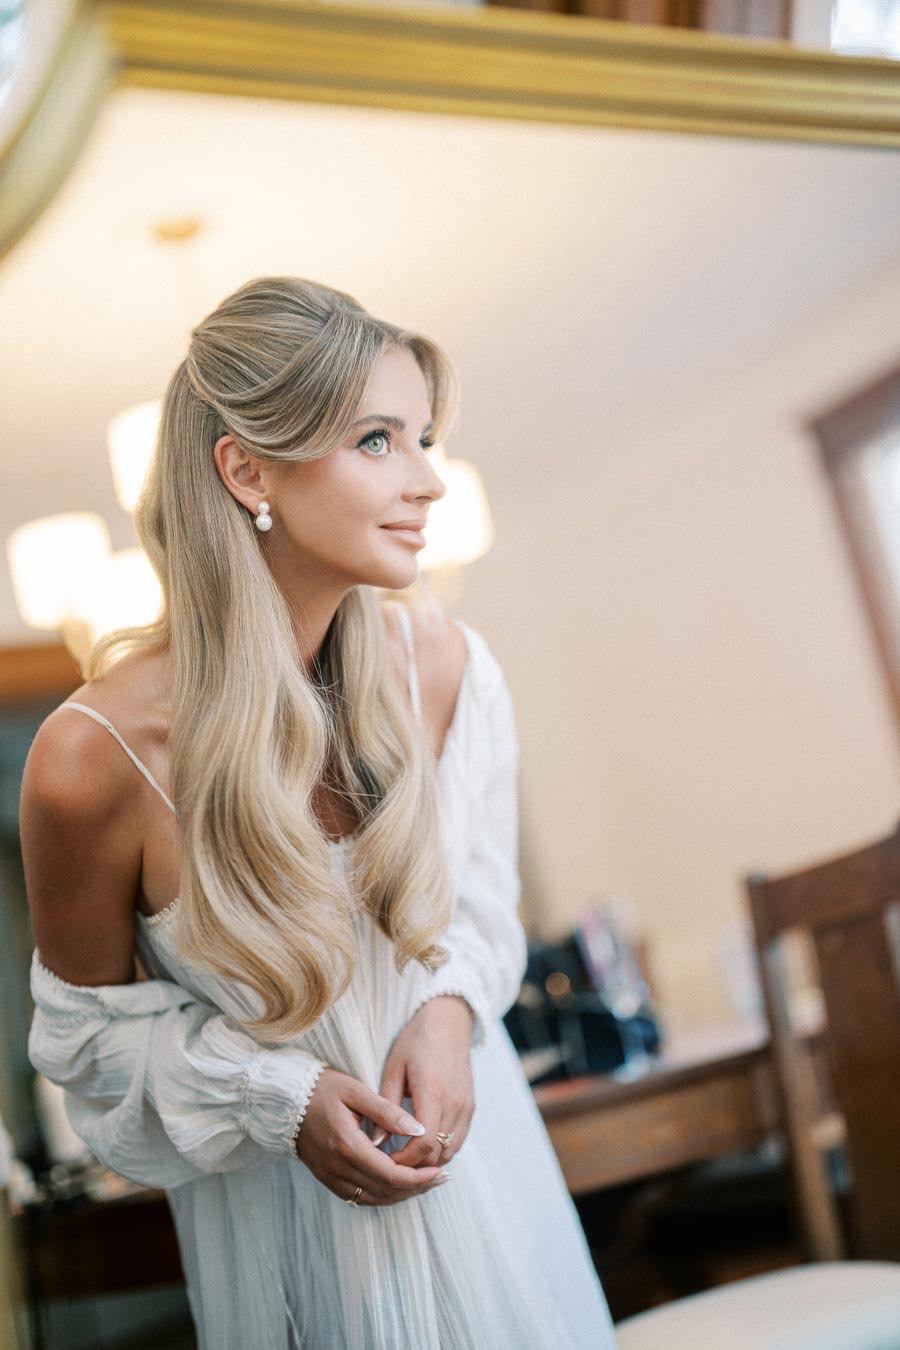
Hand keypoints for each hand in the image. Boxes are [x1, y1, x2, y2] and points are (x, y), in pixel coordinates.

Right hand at [295, 1067, 448, 1206]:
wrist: (286, 1100)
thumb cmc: (323, 1089)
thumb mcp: (356, 1091)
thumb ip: (387, 1111)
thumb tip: (419, 1129)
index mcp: (348, 1146)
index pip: (391, 1174)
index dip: (419, 1177)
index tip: (439, 1171)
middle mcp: (338, 1168)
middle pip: (386, 1191)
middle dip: (417, 1188)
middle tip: (440, 1178)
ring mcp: (331, 1178)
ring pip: (374, 1199)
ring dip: (402, 1195)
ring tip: (426, 1183)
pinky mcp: (328, 1180)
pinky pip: (360, 1198)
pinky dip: (383, 1195)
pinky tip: (399, 1185)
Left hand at [377, 995, 474, 1169]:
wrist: (448, 1021)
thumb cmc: (416, 1041)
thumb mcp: (393, 1068)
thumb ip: (385, 1106)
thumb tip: (376, 1141)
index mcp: (433, 1093)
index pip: (425, 1143)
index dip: (406, 1160)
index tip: (386, 1161)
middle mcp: (454, 1103)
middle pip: (438, 1153)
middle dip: (415, 1165)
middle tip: (392, 1164)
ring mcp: (466, 1106)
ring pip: (451, 1151)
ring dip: (430, 1160)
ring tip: (406, 1157)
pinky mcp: (470, 1106)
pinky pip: (459, 1140)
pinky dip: (443, 1149)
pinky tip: (423, 1145)